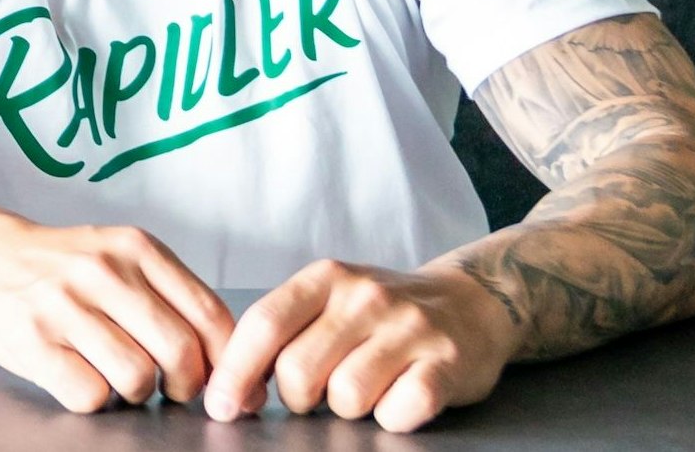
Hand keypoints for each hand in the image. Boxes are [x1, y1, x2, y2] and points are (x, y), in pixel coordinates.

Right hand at [0, 214, 235, 412]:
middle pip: (179, 351)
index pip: (208, 314)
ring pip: (136, 377)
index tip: (220, 380)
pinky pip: (89, 394)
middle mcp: (103, 271)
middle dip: (186, 385)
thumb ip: (172, 297)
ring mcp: (65, 305)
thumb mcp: (123, 258)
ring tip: (121, 379)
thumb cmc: (67, 268)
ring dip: (137, 393)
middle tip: (171, 389)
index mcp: (137, 248)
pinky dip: (96, 399)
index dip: (225, 360)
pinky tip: (86, 379)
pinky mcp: (32, 340)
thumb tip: (230, 361)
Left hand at [204, 259, 519, 432]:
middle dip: (298, 397)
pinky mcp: (447, 362)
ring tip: (366, 388)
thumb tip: (230, 387)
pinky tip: (398, 398)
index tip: (222, 407)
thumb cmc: (382, 314)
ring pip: (346, 396)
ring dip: (348, 408)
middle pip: (298, 371)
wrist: (472, 303)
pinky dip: (392, 417)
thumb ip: (283, 332)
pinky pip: (399, 410)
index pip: (264, 325)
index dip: (235, 372)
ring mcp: (410, 327)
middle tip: (319, 392)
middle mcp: (367, 296)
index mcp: (328, 278)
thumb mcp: (330, 301)